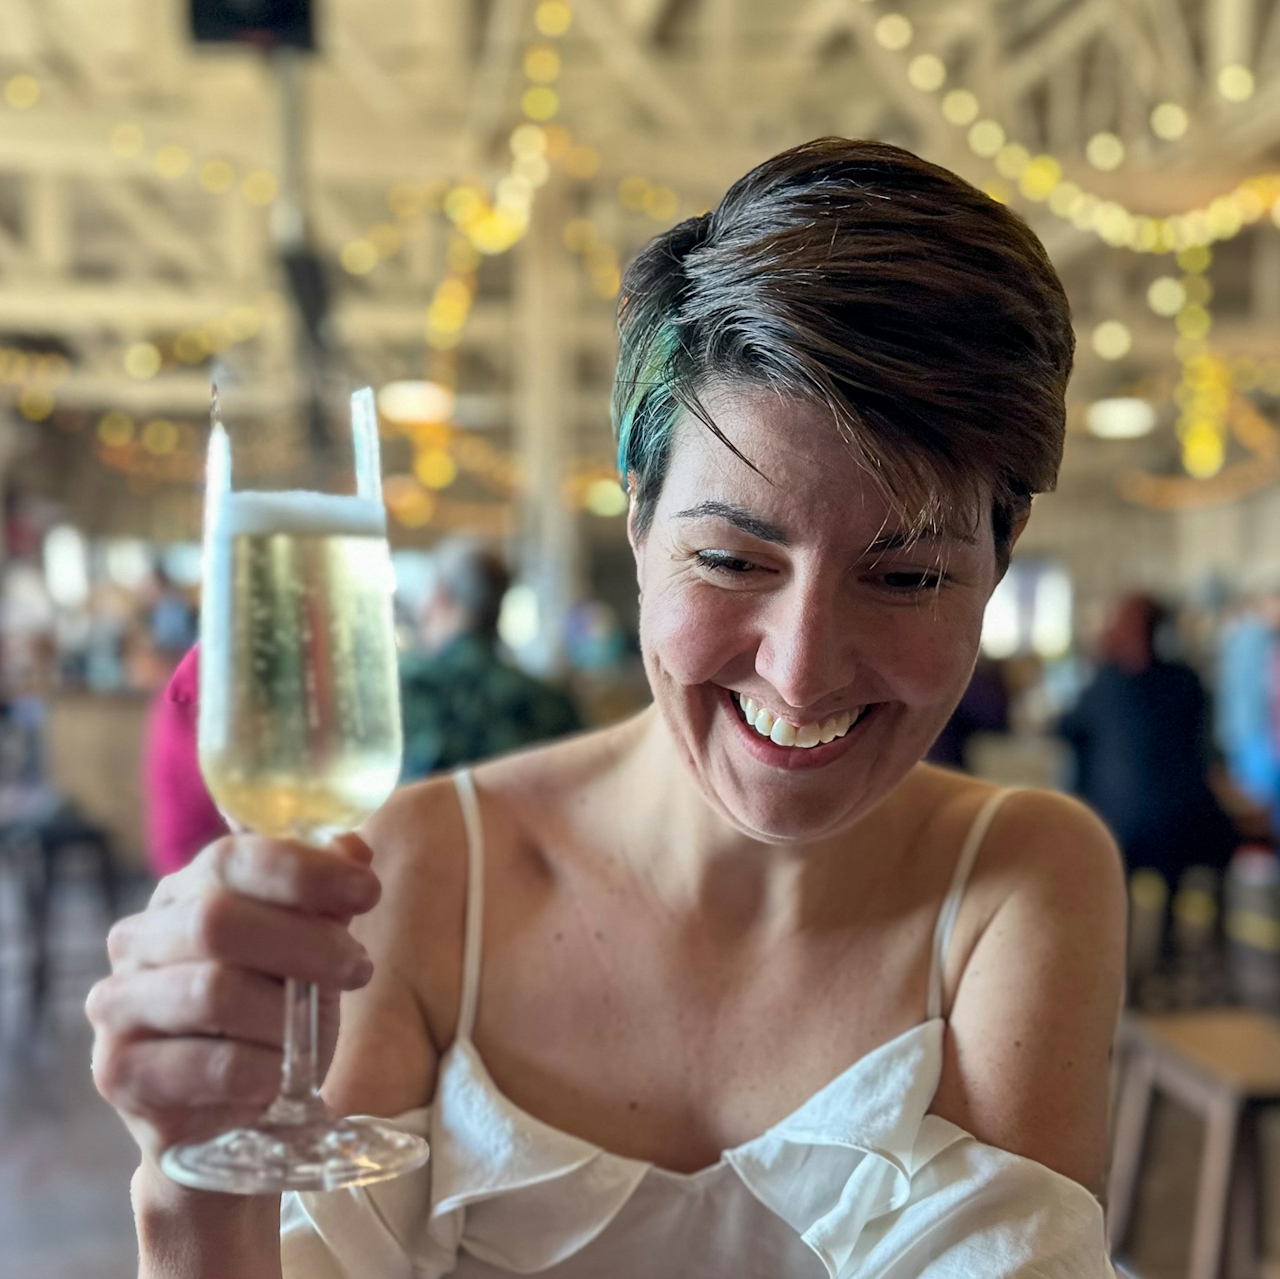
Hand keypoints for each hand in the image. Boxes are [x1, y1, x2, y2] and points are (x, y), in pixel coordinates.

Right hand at [87, 832, 380, 1171]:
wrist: (228, 1115)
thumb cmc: (271, 1015)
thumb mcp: (307, 952)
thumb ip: (326, 901)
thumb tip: (353, 848)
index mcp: (183, 892)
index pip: (231, 859)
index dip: (305, 871)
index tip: (367, 891)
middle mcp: (138, 939)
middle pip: (217, 921)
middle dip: (306, 942)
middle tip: (357, 968)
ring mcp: (120, 1004)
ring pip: (214, 992)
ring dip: (285, 1015)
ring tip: (312, 1034)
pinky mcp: (121, 1072)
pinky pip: (212, 1065)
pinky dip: (264, 1071)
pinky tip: (278, 1077)